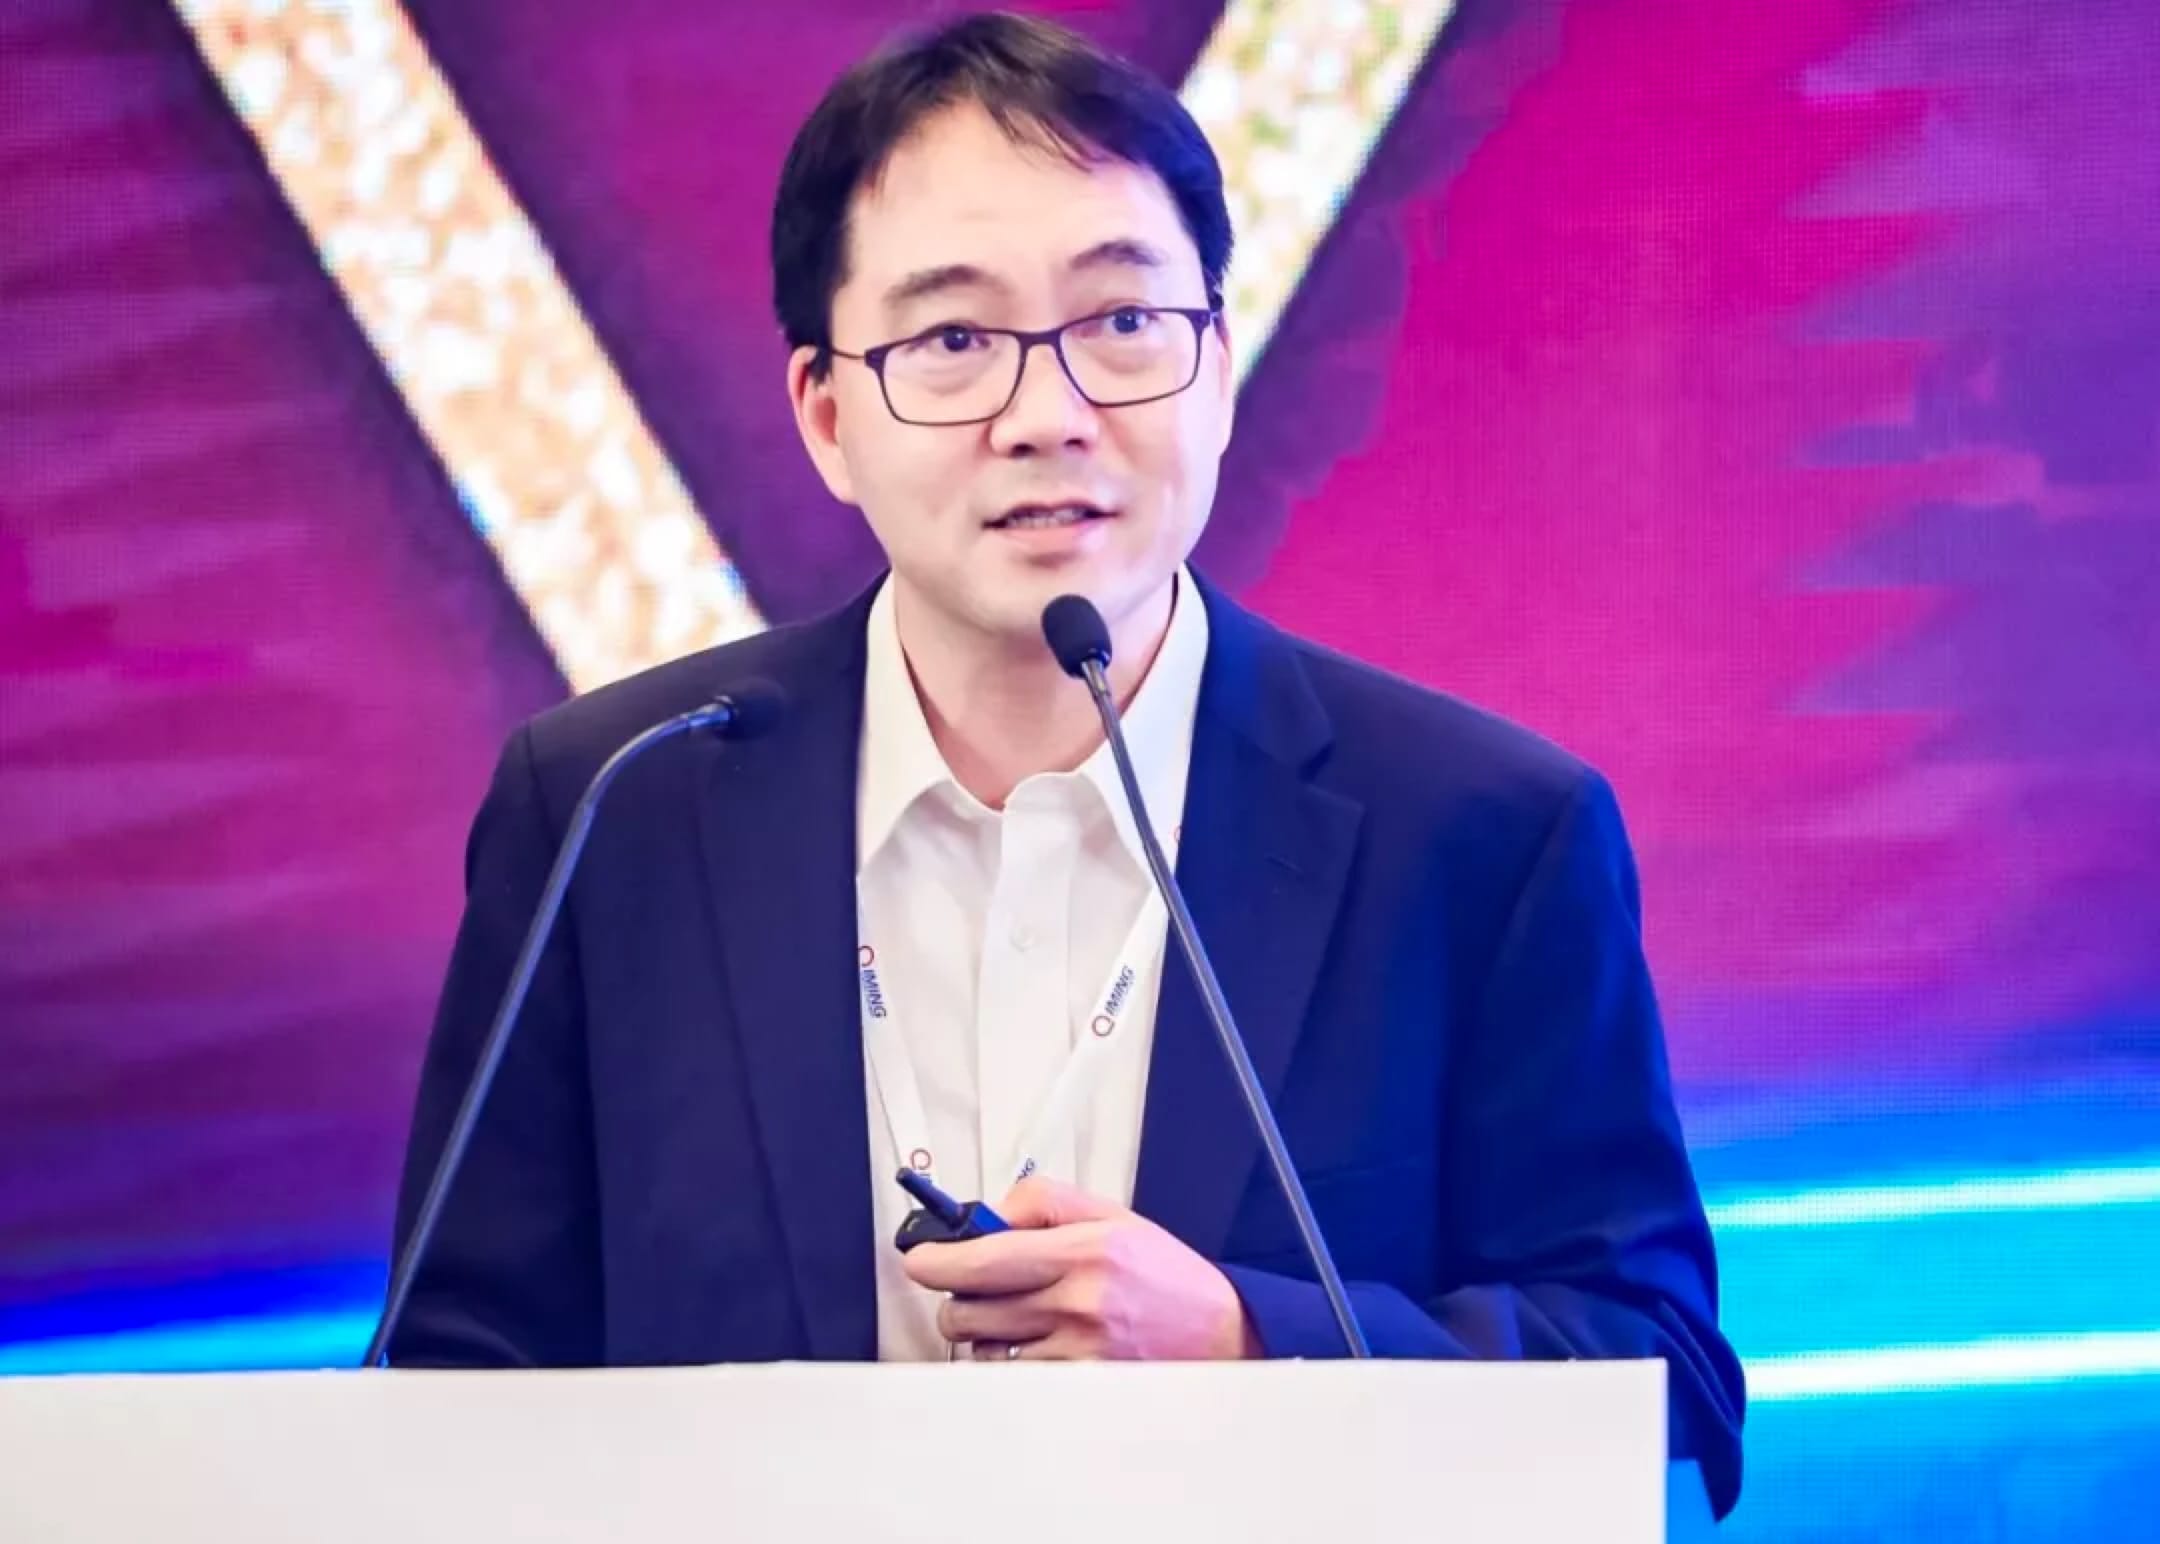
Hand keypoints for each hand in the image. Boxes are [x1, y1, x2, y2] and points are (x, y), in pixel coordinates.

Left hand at [899, 1175, 1259, 1360]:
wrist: (1221, 1333)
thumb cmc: (1164, 1275)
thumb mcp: (1110, 1214)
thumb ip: (1043, 1203)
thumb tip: (987, 1214)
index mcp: (1082, 1251)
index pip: (980, 1260)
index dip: (934, 1261)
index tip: (921, 1259)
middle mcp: (1076, 1303)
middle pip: (966, 1311)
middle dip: (961, 1299)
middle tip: (982, 1289)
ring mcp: (1077, 1352)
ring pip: (982, 1351)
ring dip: (987, 1336)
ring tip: (1021, 1320)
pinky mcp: (1079, 1388)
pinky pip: (1012, 1381)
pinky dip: (1013, 1365)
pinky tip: (1039, 1349)